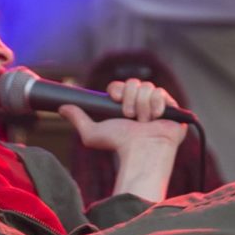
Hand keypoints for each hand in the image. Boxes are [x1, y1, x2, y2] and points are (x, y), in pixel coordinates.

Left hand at [59, 78, 186, 154]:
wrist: (140, 152)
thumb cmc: (118, 146)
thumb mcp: (92, 133)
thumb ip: (78, 119)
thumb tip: (62, 108)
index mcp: (125, 105)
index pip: (122, 85)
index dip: (117, 88)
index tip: (114, 98)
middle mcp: (142, 104)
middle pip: (135, 83)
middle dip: (130, 98)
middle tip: (129, 116)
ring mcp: (158, 106)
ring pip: (149, 87)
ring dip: (142, 105)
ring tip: (143, 122)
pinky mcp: (173, 109)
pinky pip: (163, 93)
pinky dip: (157, 105)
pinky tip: (155, 118)